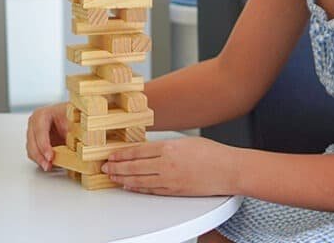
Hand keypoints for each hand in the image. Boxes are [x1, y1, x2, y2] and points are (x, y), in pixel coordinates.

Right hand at [26, 103, 68, 170]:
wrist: (71, 117)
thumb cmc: (71, 116)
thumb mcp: (74, 122)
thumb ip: (74, 133)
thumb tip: (83, 144)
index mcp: (43, 114)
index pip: (40, 130)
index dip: (44, 144)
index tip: (50, 156)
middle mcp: (35, 122)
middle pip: (32, 141)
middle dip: (39, 155)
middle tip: (48, 164)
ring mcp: (32, 132)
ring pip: (31, 149)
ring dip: (39, 159)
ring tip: (49, 166)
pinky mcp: (34, 142)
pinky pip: (33, 154)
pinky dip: (40, 160)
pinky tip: (48, 164)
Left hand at [102, 136, 238, 195]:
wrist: (228, 169)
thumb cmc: (211, 153)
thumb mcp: (186, 142)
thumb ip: (167, 147)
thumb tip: (150, 151)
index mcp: (169, 147)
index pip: (138, 151)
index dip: (122, 155)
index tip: (110, 155)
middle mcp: (167, 164)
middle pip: (135, 166)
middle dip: (117, 168)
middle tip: (104, 168)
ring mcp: (170, 179)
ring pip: (140, 179)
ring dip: (123, 179)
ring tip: (112, 177)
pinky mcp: (175, 191)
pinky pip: (151, 190)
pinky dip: (138, 188)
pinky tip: (130, 186)